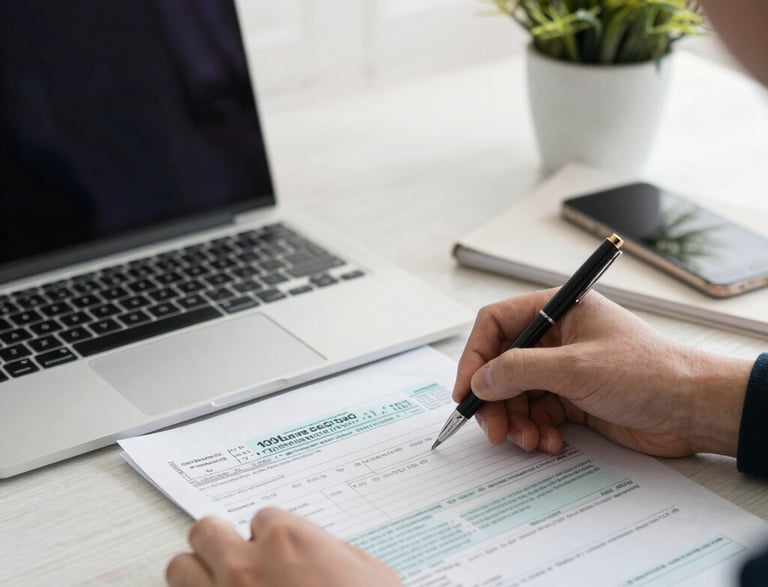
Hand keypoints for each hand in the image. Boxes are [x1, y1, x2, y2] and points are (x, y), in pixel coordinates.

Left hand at [166, 508, 400, 586]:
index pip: (261, 516)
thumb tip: (323, 553)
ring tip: (216, 584)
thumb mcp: (371, 575)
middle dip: (220, 542)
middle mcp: (245, 566)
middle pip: (206, 531)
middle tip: (234, 556)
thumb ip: (336, 553)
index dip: (271, 536)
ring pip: (179, 569)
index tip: (277, 551)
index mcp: (287, 541)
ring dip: (197, 575)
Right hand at [453, 289, 752, 457]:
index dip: (475, 356)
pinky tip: (549, 444)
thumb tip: (480, 380)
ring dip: (516, 421)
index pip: (497, 324)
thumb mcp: (576, 367)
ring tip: (529, 441)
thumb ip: (520, 370)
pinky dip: (535, 431)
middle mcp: (555, 338)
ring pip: (516, 395)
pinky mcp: (572, 399)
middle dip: (495, 399)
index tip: (466, 389)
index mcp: (557, 311)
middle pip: (501, 365)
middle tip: (493, 429)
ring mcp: (563, 370)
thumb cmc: (649, 372)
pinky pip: (536, 414)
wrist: (693, 410)